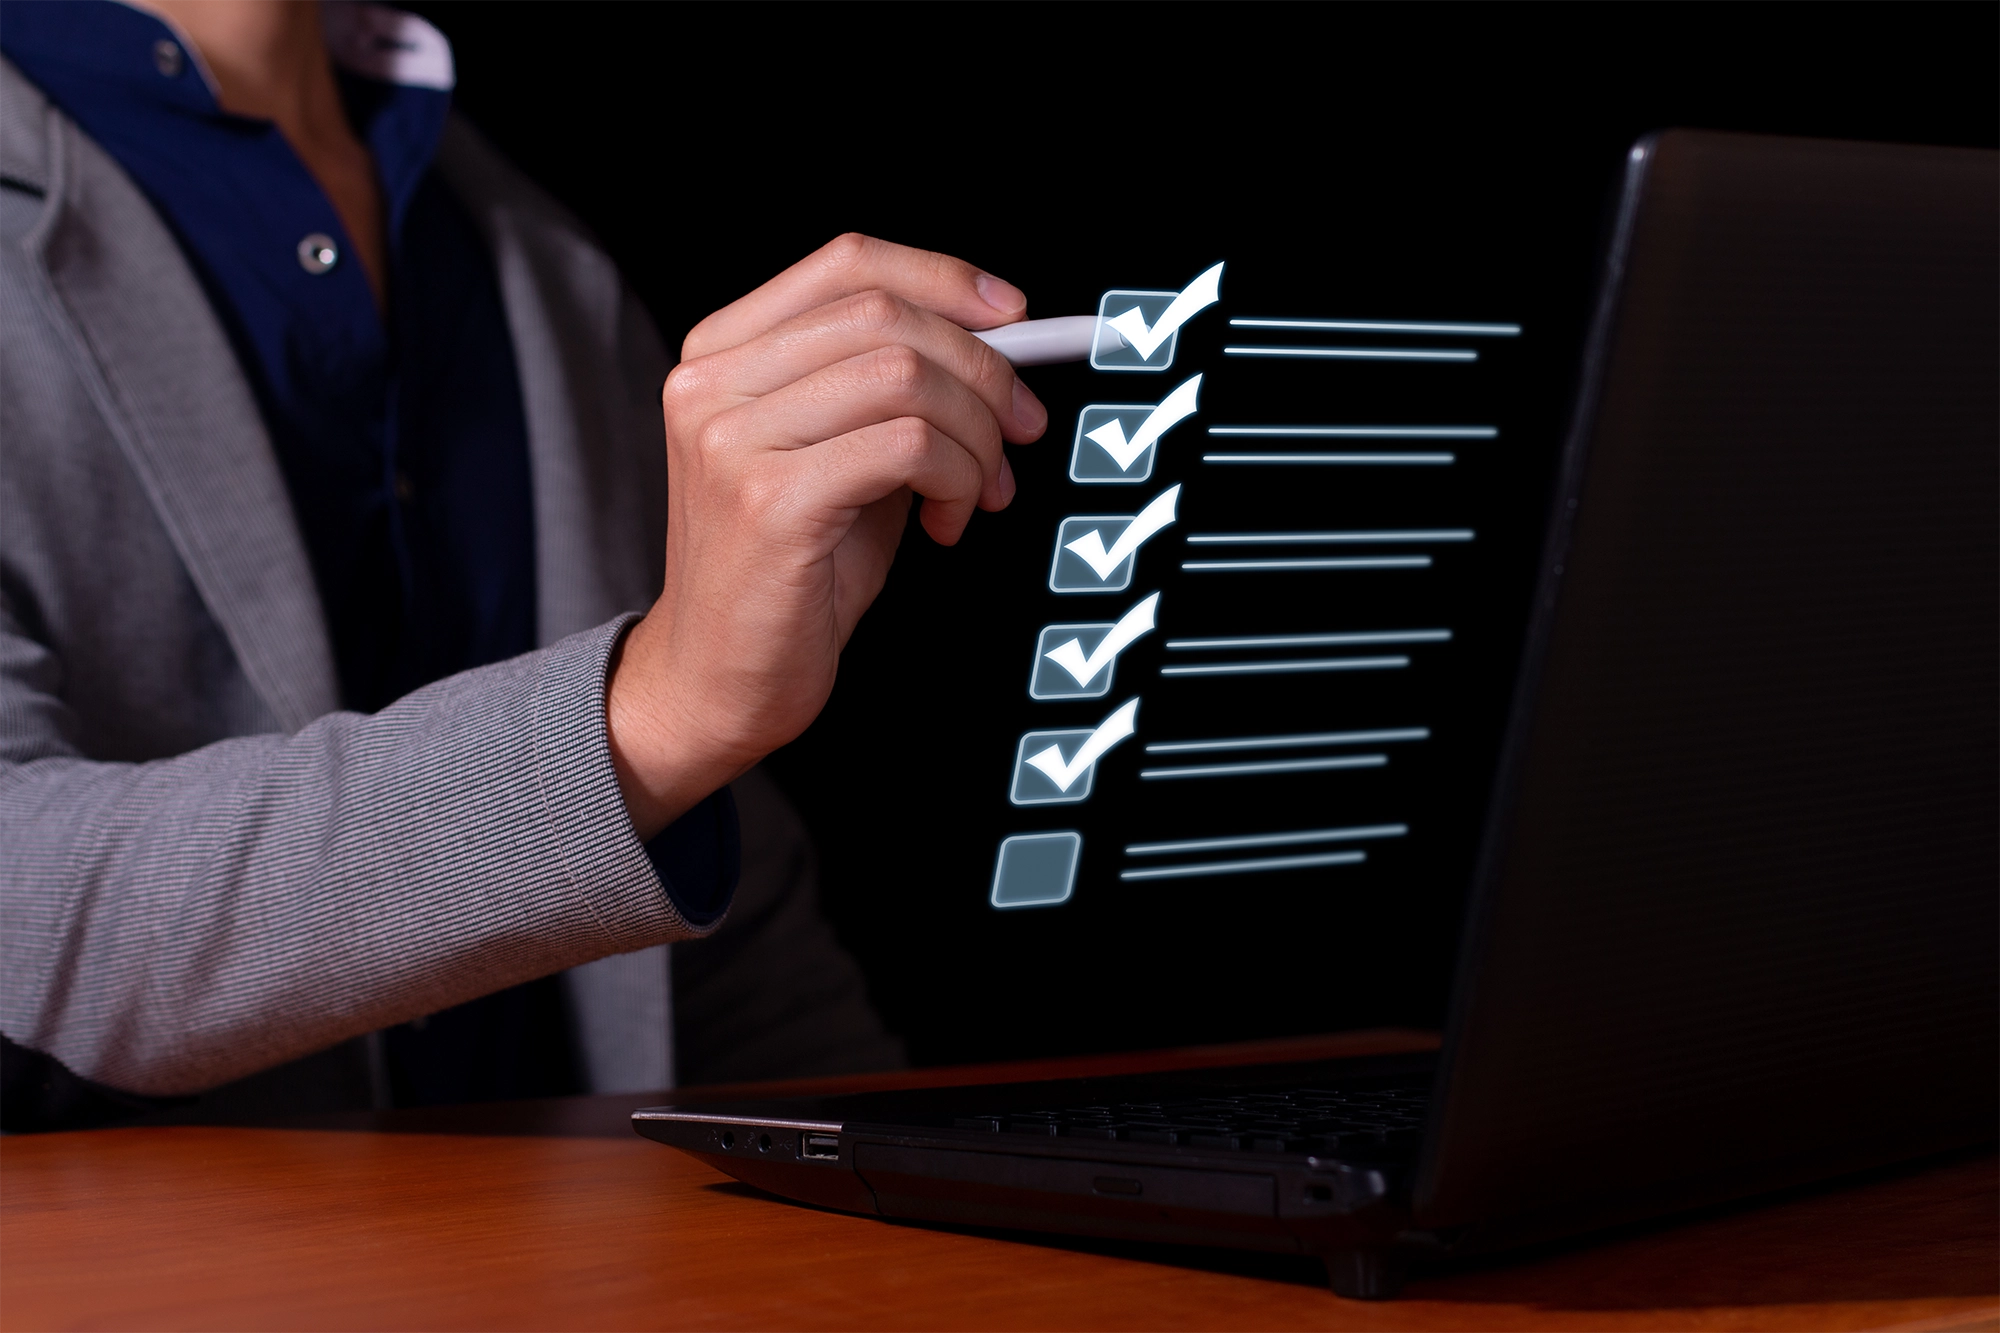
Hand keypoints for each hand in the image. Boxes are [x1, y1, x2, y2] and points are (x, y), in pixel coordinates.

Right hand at [605, 235, 1047, 838]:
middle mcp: (712, 383)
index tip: (1016, 318)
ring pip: (905, 376)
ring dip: (975, 434)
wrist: (717, 681)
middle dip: (983, 370)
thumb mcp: (841, 454)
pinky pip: (907, 447)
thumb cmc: (788, 572)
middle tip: (1020, 430)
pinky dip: (956, 478)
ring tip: (978, 490)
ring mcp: (731, 439)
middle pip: (886, 315)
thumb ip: (893, 391)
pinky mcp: (768, 500)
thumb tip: (999, 344)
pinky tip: (947, 521)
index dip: (945, 279)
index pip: (848, 263)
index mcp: (721, 352)